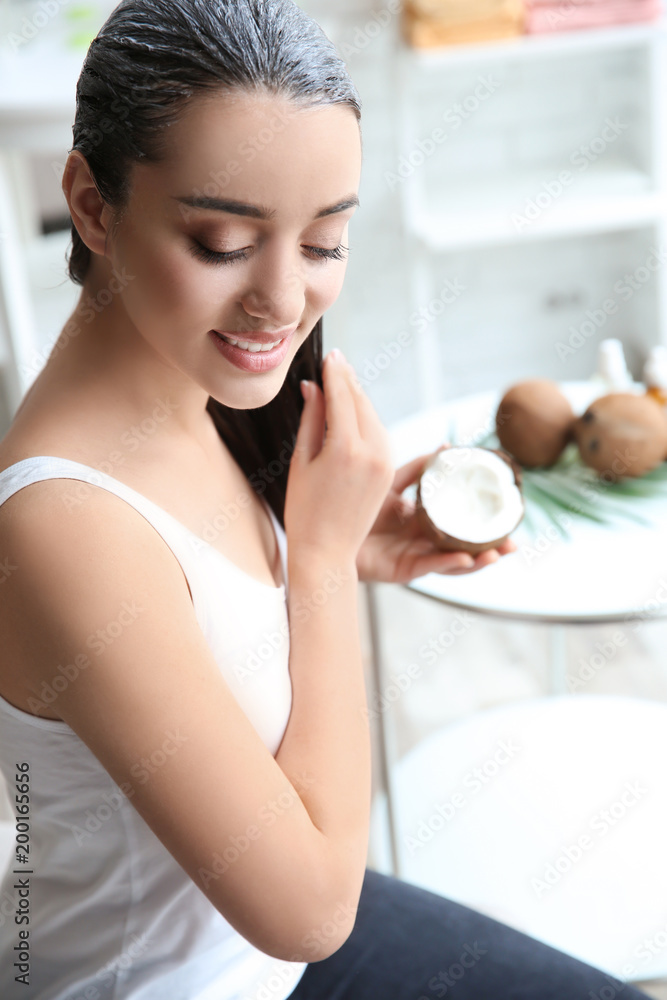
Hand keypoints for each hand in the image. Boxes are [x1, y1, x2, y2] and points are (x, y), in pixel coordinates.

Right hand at [284, 351, 394, 566]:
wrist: (327, 551)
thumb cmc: (304, 510)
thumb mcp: (302, 460)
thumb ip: (312, 419)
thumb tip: (313, 386)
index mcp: (345, 448)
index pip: (341, 396)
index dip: (334, 373)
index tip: (329, 355)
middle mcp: (372, 452)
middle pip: (360, 402)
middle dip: (348, 380)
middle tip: (336, 360)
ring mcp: (385, 462)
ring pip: (373, 416)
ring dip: (358, 397)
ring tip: (344, 379)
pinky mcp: (390, 471)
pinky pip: (379, 434)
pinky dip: (367, 418)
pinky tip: (356, 409)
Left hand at [355, 445, 517, 584]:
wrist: (321, 527)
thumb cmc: (352, 504)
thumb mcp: (391, 481)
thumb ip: (418, 467)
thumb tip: (447, 446)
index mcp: (424, 521)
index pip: (460, 522)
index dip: (485, 522)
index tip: (511, 517)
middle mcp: (423, 541)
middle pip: (464, 547)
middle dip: (492, 548)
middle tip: (515, 544)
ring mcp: (414, 557)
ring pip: (452, 562)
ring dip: (477, 560)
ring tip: (498, 554)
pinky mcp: (401, 570)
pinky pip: (428, 567)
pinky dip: (447, 563)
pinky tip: (465, 557)